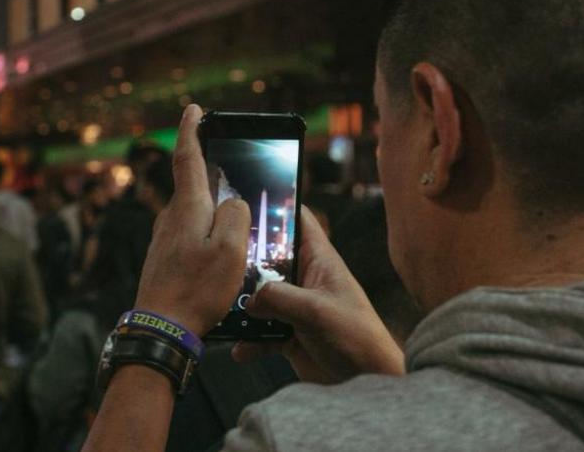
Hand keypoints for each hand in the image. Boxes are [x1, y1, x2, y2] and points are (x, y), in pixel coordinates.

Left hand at [134, 105, 252, 336]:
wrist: (161, 327)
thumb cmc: (196, 291)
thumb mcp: (229, 251)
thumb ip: (235, 216)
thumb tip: (233, 203)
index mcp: (187, 208)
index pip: (188, 158)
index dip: (192, 130)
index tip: (194, 109)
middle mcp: (170, 217)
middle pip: (194, 185)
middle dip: (213, 176)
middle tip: (235, 170)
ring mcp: (164, 237)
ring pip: (194, 213)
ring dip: (214, 211)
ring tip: (238, 223)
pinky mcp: (165, 256)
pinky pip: (191, 234)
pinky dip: (207, 233)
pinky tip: (220, 251)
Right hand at [233, 207, 404, 382]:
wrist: (367, 381)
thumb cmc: (356, 338)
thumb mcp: (316, 311)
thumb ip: (278, 298)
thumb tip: (246, 299)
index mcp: (319, 260)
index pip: (298, 220)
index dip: (276, 206)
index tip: (243, 201)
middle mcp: (304, 279)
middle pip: (268, 258)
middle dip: (244, 260)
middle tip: (216, 258)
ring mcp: (295, 306)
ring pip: (258, 296)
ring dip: (241, 306)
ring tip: (221, 309)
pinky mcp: (288, 333)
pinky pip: (260, 332)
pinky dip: (249, 341)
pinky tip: (239, 349)